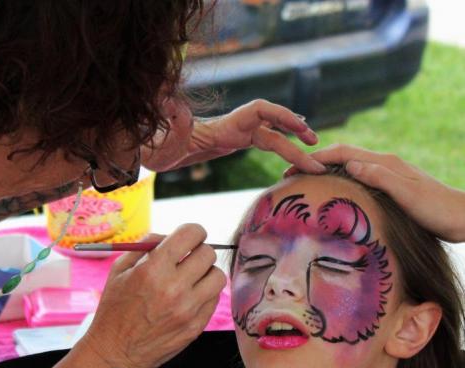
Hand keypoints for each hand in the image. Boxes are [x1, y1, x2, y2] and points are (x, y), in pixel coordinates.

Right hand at [80, 224, 226, 367]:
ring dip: (206, 273)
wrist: (115, 353)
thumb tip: (169, 236)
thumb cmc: (114, 309)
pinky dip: (205, 294)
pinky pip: (214, 299)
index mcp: (154, 269)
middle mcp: (174, 288)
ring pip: (217, 276)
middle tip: (188, 259)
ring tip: (191, 279)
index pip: (192, 234)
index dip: (193, 231)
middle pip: (208, 253)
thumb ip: (145, 246)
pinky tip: (188, 298)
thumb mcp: (120, 270)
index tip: (190, 237)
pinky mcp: (196, 326)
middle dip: (198, 251)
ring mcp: (188, 309)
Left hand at [142, 98, 326, 174]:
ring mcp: (234, 134)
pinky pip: (262, 144)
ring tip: (313, 163)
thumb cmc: (161, 144)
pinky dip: (280, 148)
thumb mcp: (167, 135)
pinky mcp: (232, 143)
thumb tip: (170, 101)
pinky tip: (292, 158)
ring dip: (293, 147)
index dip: (281, 115)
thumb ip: (174, 119)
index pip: (260, 111)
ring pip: (271, 138)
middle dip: (296, 135)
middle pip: (273, 127)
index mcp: (224, 124)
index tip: (301, 126)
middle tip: (317, 152)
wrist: (154, 151)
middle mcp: (234, 126)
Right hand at [285, 144, 464, 242]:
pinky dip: (339, 182)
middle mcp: (384, 164)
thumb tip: (351, 164)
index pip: (343, 152)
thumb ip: (380, 177)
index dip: (316, 157)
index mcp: (384, 162)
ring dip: (325, 171)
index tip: (293, 166)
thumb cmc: (437, 209)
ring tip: (304, 183)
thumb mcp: (407, 194)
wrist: (463, 218)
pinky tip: (332, 195)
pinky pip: (357, 180)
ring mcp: (387, 175)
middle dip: (315, 162)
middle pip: (342, 156)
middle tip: (290, 174)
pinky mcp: (390, 187)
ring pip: (348, 167)